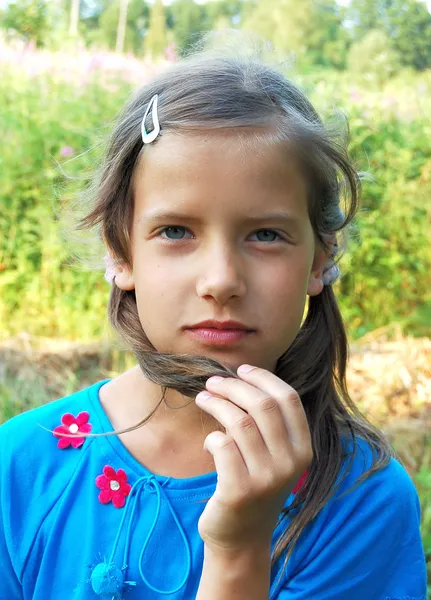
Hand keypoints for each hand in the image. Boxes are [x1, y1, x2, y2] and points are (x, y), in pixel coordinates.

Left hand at [195, 365, 312, 552]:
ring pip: (239, 422)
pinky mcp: (239, 491)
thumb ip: (269, 423)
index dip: (263, 378)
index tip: (241, 369)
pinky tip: (209, 442)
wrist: (241, 538)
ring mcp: (266, 479)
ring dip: (216, 404)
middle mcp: (290, 463)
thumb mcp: (274, 456)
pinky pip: (221, 446)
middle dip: (233, 386)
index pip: (288, 399)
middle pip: (262, 405)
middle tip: (213, 382)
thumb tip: (241, 377)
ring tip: (203, 399)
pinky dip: (210, 437)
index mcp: (303, 449)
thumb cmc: (254, 484)